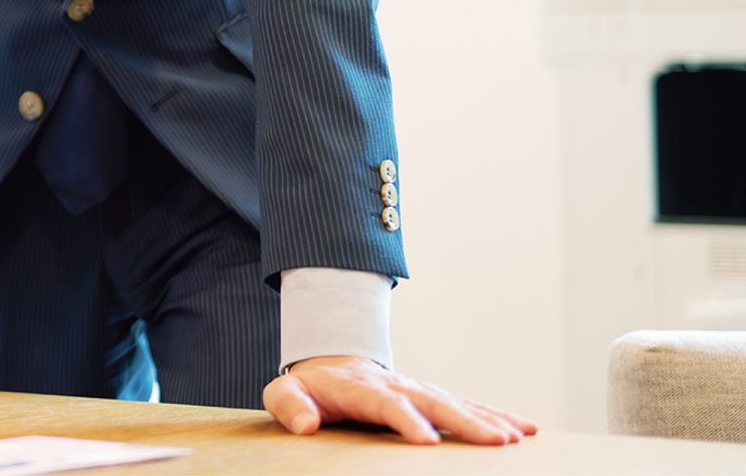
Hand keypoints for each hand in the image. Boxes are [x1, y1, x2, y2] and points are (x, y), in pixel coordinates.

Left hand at [263, 356, 538, 444]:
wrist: (328, 365)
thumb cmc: (307, 388)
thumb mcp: (283, 393)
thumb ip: (288, 405)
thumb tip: (306, 425)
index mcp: (359, 387)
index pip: (385, 403)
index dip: (406, 420)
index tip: (427, 441)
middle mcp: (396, 385)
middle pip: (432, 402)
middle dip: (463, 421)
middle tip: (494, 442)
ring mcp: (416, 390)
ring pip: (455, 403)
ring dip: (487, 420)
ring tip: (515, 439)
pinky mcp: (431, 398)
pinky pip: (467, 405)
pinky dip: (496, 415)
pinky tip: (524, 430)